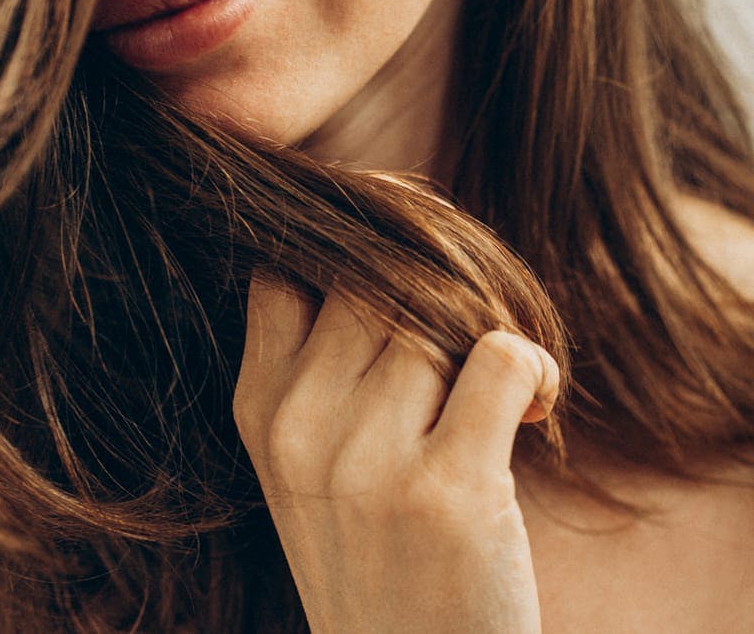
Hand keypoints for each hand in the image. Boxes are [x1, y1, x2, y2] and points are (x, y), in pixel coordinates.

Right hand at [234, 279, 558, 633]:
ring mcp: (368, 460)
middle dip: (430, 299)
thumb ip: (329, 363)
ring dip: (485, 337)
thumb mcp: (314, 460)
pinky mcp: (448, 489)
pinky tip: (536, 410)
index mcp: (261, 411)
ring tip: (501, 392)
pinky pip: (500, 356)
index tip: (403, 260)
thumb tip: (394, 242)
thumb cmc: (379, 554)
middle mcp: (300, 428)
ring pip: (439, 317)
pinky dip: (534, 366)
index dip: (350, 250)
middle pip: (373, 285)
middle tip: (466, 342)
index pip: (287, 272)